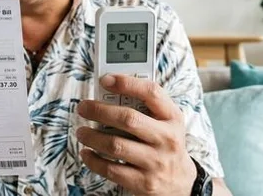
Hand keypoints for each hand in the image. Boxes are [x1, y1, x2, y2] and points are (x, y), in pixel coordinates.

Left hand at [76, 74, 196, 195]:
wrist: (180, 182)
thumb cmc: (164, 142)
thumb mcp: (165, 121)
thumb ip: (143, 105)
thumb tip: (108, 91)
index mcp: (172, 117)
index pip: (151, 93)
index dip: (127, 83)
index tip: (105, 79)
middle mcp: (167, 139)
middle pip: (128, 119)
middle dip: (99, 110)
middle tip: (83, 107)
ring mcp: (156, 162)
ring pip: (116, 145)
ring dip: (92, 136)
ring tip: (82, 132)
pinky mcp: (144, 183)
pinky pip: (111, 170)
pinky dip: (93, 160)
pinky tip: (86, 153)